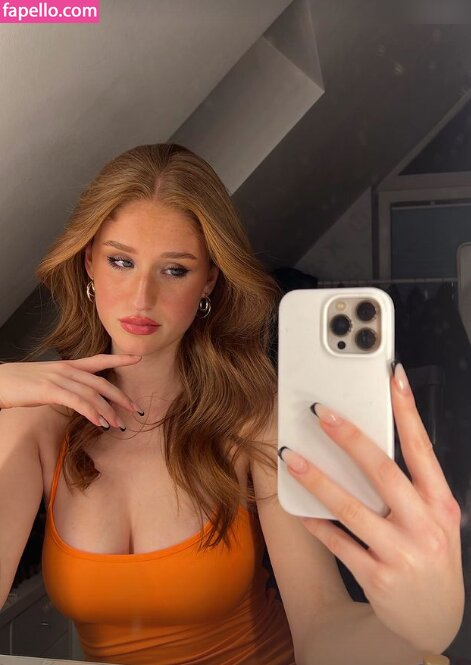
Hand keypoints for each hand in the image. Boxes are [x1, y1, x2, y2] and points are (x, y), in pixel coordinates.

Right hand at [0, 354, 143, 428]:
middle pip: (101, 382)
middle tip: (135, 410)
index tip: (137, 359)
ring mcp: (59, 378)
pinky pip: (78, 402)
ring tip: (119, 425)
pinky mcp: (50, 390)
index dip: (119, 359)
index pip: (99, 360)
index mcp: (68, 365)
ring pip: (92, 395)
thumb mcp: (47, 380)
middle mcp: (67, 369)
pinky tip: (100, 423)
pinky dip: (92, 413)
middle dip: (121, 397)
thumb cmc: (20, 384)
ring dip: (108, 411)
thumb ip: (66, 385)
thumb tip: (80, 398)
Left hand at [279, 363, 464, 653]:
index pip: (422, 448)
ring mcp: (402, 553)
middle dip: (351, 439)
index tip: (392, 377)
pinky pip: (339, 543)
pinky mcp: (378, 578)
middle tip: (322, 412)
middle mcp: (424, 526)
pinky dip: (317, 523)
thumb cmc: (429, 557)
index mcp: (440, 504)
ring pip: (353, 508)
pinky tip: (299, 508)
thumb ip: (410, 486)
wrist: (432, 621)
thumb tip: (365, 443)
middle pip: (383, 472)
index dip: (407, 411)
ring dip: (318, 480)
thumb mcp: (434, 520)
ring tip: (291, 457)